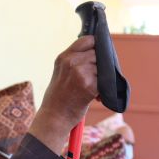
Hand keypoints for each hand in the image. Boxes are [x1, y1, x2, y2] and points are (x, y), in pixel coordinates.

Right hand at [31, 36, 97, 154]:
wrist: (54, 118)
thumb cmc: (58, 99)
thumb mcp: (60, 73)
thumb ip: (75, 62)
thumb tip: (96, 54)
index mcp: (63, 57)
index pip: (87, 40)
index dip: (95, 47)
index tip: (97, 56)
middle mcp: (71, 62)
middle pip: (97, 54)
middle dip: (100, 66)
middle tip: (95, 79)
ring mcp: (80, 73)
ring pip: (102, 68)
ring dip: (102, 79)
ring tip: (94, 90)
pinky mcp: (89, 85)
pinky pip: (104, 82)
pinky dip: (103, 91)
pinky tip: (96, 98)